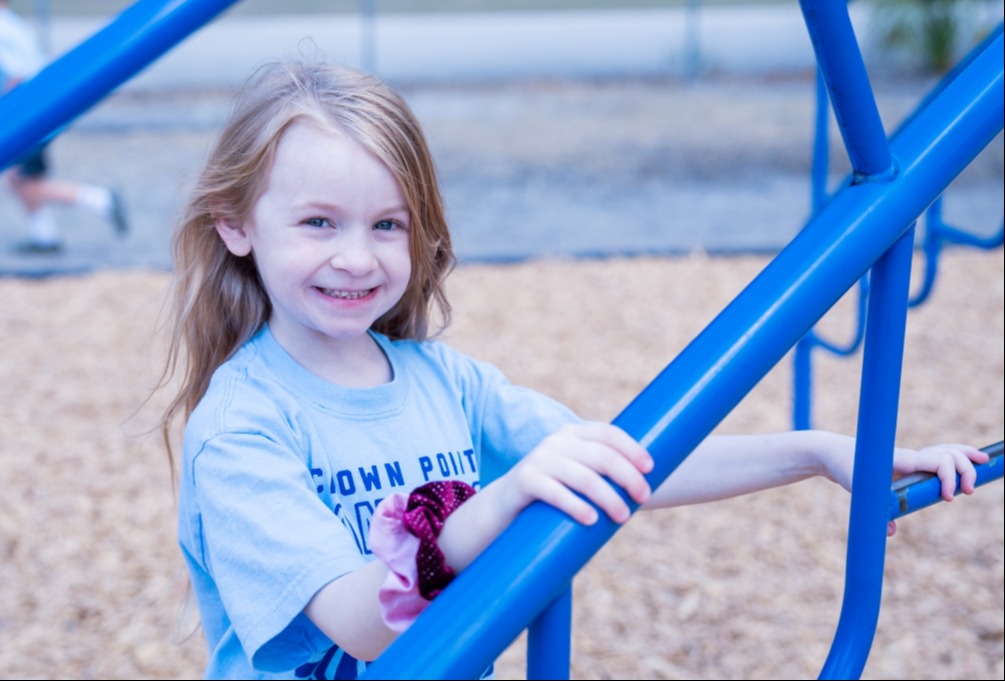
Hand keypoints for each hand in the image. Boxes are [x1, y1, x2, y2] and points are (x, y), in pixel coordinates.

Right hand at [496, 422, 652, 525]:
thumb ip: (600, 472)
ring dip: (609, 497)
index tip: (650, 469)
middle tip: (643, 498)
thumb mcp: (576, 474)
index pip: (608, 433)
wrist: (503, 506)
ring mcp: (539, 460)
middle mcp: (556, 442)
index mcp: (573, 434)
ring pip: (583, 476)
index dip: (632, 448)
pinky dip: (576, 506)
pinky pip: (555, 492)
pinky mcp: (525, 481)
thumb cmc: (553, 493)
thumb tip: (645, 486)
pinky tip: (591, 520)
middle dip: (627, 476)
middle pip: (601, 456)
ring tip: (623, 516)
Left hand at [820, 436, 987, 535]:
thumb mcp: (860, 490)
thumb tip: (890, 532)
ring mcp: (910, 458)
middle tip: (968, 492)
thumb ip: (876, 512)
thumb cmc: (846, 468)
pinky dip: (954, 458)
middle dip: (964, 470)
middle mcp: (911, 456)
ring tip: (984, 464)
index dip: (949, 477)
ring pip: (945, 451)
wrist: (832, 453)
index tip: (949, 498)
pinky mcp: (907, 463)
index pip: (938, 461)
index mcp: (903, 460)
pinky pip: (937, 457)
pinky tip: (967, 463)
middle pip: (948, 454)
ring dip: (965, 457)